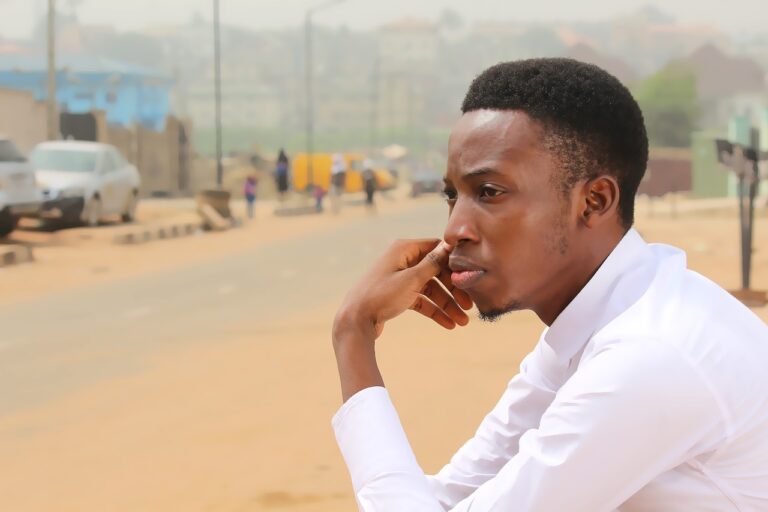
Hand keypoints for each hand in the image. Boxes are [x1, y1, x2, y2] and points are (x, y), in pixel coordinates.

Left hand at [334, 239, 473, 342]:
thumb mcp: (411, 279)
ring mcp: (400, 278)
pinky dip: (434, 310)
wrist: (355, 320)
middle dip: (453, 290)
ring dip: (447, 304)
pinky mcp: (397, 294)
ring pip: (430, 289)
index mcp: (404, 248)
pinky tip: (448, 324)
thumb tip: (449, 244)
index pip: (437, 249)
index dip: (454, 263)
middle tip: (470, 306)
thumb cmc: (381, 295)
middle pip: (436, 271)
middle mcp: (403, 260)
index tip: (470, 278)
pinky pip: (421, 300)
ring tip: (462, 323)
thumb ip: (433, 262)